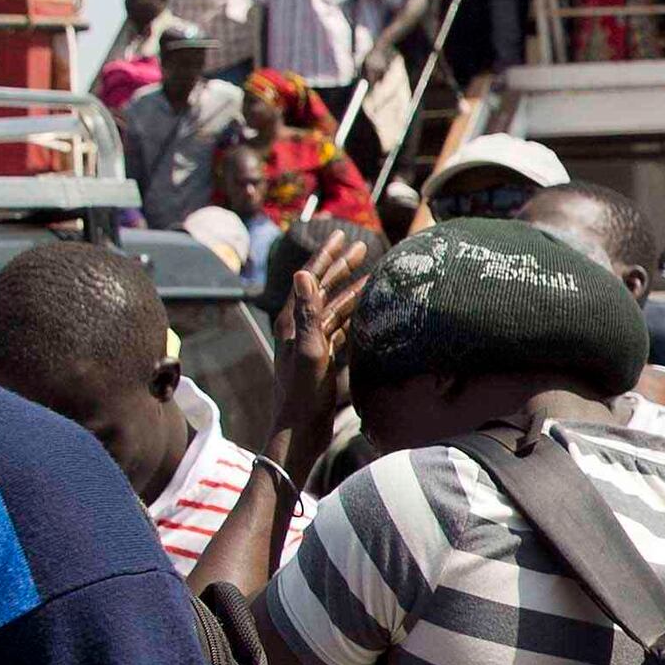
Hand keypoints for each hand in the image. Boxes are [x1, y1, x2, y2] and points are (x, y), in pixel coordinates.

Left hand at [275, 232, 370, 452]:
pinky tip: (368, 311)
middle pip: (323, 289)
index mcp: (293, 322)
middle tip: (361, 247)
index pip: (311, 278)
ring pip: (334, 308)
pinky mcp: (321, 358)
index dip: (326, 256)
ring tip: (372, 276)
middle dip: (341, 266)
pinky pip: (340, 328)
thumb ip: (308, 312)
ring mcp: (311, 343)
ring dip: (351, 291)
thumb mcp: (308, 350)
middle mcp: (299, 328)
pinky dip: (354, 316)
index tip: (342, 234)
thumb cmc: (303, 393)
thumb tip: (303, 272)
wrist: (300, 429)